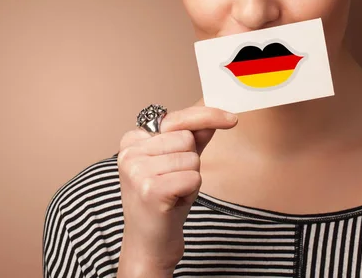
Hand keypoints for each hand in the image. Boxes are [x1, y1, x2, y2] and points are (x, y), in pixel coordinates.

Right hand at [116, 102, 237, 276]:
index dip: (206, 116)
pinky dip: (190, 193)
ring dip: (190, 179)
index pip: (176, 117)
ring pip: (191, 158)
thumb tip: (213, 117)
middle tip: (173, 182)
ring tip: (173, 194)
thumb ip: (193, 138)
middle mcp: (129, 151)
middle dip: (190, 161)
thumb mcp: (177, 165)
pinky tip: (173, 203)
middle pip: (186, 138)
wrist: (149, 244)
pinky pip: (193, 177)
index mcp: (132, 140)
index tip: (232, 118)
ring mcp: (137, 170)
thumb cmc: (163, 203)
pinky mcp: (151, 189)